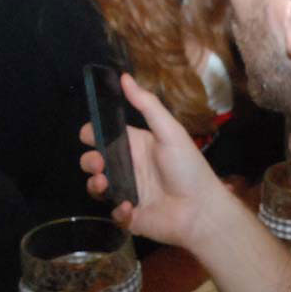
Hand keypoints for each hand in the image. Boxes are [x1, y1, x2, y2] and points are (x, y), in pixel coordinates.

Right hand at [79, 72, 224, 249]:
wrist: (201, 209)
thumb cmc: (188, 168)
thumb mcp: (169, 132)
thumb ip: (147, 105)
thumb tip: (123, 76)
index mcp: (135, 145)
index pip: (103, 136)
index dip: (91, 134)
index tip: (89, 135)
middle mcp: (128, 167)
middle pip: (94, 161)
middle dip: (89, 161)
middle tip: (100, 164)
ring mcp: (127, 191)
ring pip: (97, 187)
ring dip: (95, 184)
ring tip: (104, 182)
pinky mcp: (130, 215)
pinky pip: (113, 213)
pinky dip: (117, 210)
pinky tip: (129, 207)